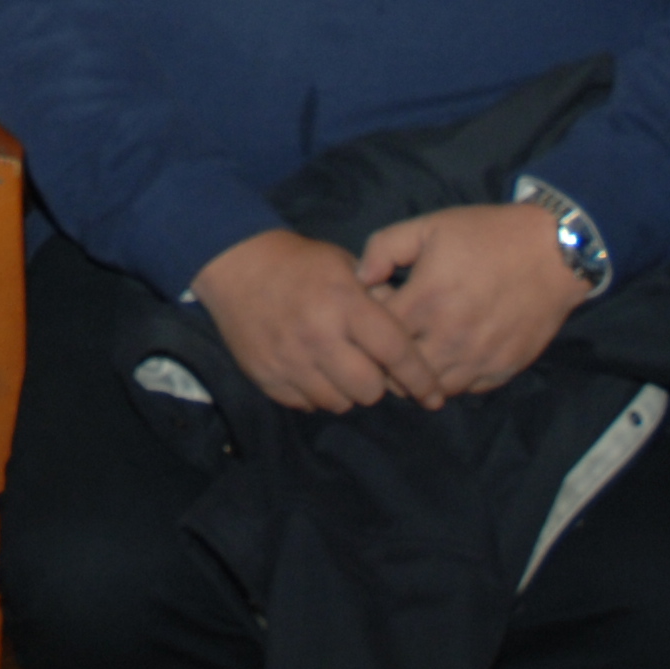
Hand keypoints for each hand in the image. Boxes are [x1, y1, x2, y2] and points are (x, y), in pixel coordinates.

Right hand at [193, 227, 441, 413]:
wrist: (235, 263)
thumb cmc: (301, 264)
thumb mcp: (346, 266)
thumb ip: (379, 300)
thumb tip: (411, 335)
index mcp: (344, 303)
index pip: (395, 352)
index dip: (420, 378)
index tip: (434, 395)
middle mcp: (318, 334)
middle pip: (369, 390)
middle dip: (377, 384)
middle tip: (370, 368)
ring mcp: (289, 359)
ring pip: (339, 403)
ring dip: (346, 391)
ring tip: (339, 369)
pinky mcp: (265, 375)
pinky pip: (306, 405)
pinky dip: (316, 394)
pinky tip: (312, 371)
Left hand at [355, 201, 588, 399]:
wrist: (554, 251)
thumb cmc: (487, 234)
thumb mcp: (429, 226)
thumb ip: (384, 248)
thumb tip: (360, 279)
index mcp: (427, 299)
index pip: (378, 334)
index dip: (369, 323)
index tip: (381, 306)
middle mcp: (450, 337)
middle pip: (400, 372)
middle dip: (388, 357)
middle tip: (394, 337)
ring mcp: (479, 358)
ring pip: (433, 389)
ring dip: (419, 375)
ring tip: (421, 348)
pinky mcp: (503, 369)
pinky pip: (466, 389)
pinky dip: (452, 378)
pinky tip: (451, 354)